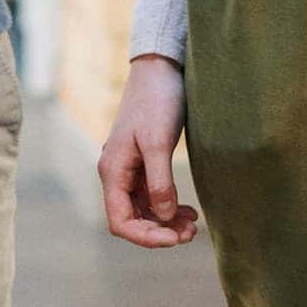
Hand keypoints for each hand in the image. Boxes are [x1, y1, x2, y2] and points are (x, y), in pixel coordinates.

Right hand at [99, 56, 199, 248]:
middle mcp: (117, 173)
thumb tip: (163, 217)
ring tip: (193, 226)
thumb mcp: (159, 141)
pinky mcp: (143, 161)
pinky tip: (188, 210)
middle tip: (191, 234)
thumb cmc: (157, 100)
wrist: (160, 67)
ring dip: (166, 221)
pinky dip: (168, 206)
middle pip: (132, 219)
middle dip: (160, 231)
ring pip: (144, 209)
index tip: (174, 239)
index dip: (146, 237)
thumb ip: (160, 182)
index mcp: (113, 170)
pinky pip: (152, 195)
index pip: (120, 222)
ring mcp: (130, 168)